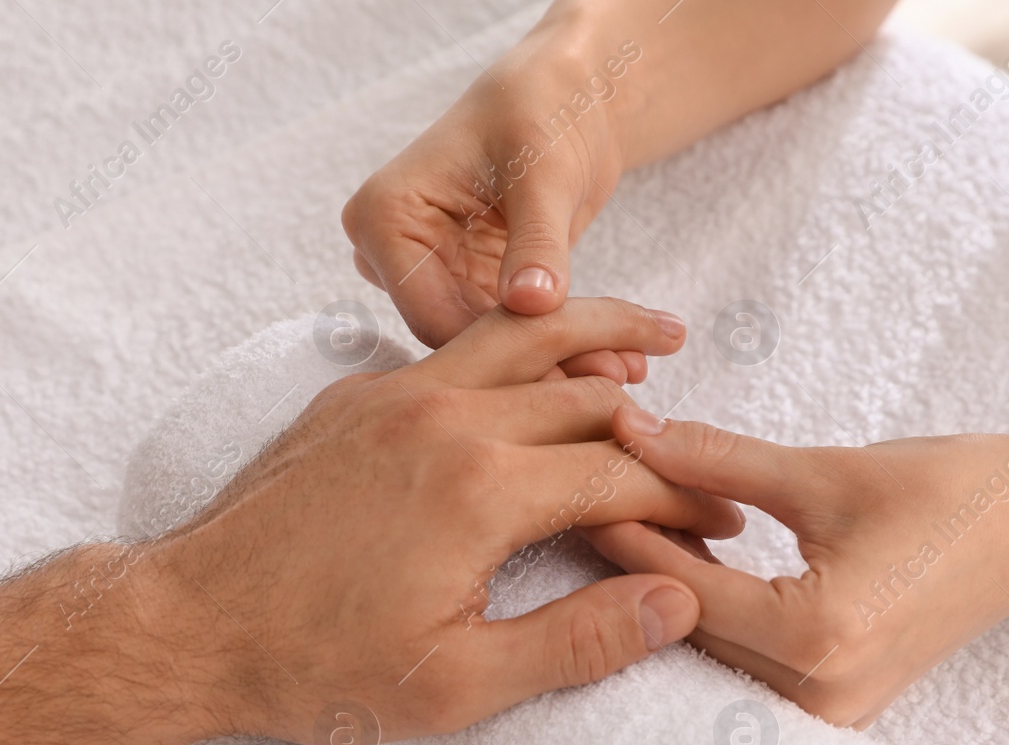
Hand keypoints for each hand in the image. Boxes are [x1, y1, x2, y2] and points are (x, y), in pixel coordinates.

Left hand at [137, 300, 743, 743]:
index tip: (722, 525)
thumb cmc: (316, 667)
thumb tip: (677, 602)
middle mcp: (446, 420)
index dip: (686, 502)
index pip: (621, 474)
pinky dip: (522, 346)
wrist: (189, 623)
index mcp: (481, 490)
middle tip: (709, 461)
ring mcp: (396, 395)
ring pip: (525, 341)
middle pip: (588, 398)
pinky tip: (545, 358)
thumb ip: (578, 641)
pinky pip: (460, 349)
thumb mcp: (458, 685)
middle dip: (662, 431)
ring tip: (662, 333)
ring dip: (600, 337)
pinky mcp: (359, 395)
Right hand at [341, 0, 896, 359]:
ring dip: (553, 362)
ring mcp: (424, 273)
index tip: (570, 374)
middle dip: (534, 362)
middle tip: (612, 383)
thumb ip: (536, 242)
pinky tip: (613, 359)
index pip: (432, 315)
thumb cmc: (544, 110)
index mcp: (383, 218)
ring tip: (625, 371)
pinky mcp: (462, 286)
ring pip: (484, 345)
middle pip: (457, 337)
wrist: (565, 98)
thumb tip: (529, 304)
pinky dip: (556, 347)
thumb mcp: (544, 174)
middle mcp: (389, 253)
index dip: (501, 350)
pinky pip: (504, 333)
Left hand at [582, 409, 1008, 727]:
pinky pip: (748, 660)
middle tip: (581, 504)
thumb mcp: (825, 470)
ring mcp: (832, 711)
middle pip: (688, 627)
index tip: (576, 489)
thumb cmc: (953, 491)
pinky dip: (714, 610)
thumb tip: (630, 430)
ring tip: (626, 520)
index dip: (622, 534)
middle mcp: (821, 693)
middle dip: (635, 564)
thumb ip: (717, 458)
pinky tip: (688, 555)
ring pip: (712, 649)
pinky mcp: (839, 704)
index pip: (683, 587)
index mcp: (818, 636)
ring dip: (669, 588)